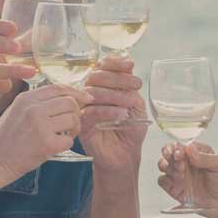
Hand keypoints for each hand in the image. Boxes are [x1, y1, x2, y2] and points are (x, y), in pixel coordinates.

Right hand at [0, 84, 92, 179]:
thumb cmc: (6, 138)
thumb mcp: (16, 111)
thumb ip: (37, 102)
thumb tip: (65, 96)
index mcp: (26, 98)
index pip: (58, 88)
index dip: (75, 92)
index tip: (86, 98)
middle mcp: (33, 109)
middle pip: (70, 102)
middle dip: (77, 112)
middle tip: (72, 123)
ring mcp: (40, 126)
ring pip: (73, 119)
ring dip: (75, 128)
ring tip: (65, 134)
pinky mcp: (46, 144)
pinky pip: (69, 140)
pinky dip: (67, 144)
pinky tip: (57, 146)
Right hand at [80, 57, 147, 173]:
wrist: (125, 154)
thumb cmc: (129, 130)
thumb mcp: (136, 104)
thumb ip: (130, 87)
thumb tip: (128, 66)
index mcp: (103, 86)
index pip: (103, 66)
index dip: (115, 63)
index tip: (130, 65)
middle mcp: (91, 94)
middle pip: (96, 76)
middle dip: (118, 78)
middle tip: (136, 85)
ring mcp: (84, 108)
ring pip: (92, 92)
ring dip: (115, 95)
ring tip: (131, 103)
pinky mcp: (81, 124)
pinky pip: (90, 112)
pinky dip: (108, 111)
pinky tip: (122, 114)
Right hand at [157, 142, 217, 217]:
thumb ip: (204, 156)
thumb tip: (189, 148)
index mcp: (197, 154)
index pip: (181, 145)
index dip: (177, 147)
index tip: (180, 153)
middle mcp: (187, 163)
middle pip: (168, 153)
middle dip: (169, 155)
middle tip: (178, 161)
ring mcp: (180, 176)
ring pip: (163, 165)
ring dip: (168, 167)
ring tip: (181, 173)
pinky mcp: (175, 189)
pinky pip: (162, 181)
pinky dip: (166, 180)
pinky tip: (177, 182)